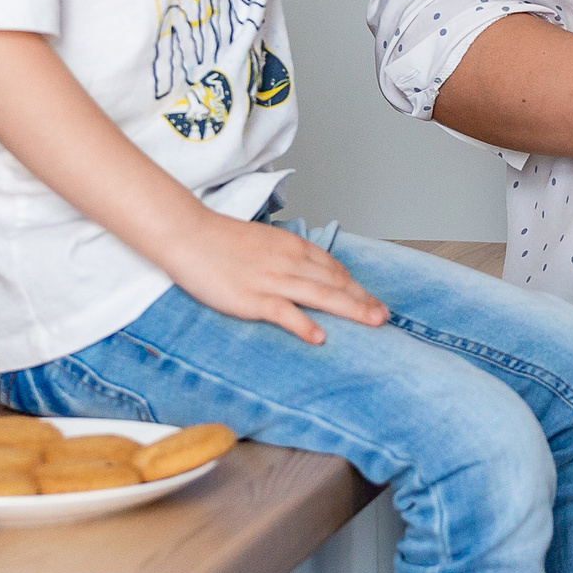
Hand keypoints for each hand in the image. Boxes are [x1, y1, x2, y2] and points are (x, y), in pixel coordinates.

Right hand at [155, 208, 388, 344]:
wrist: (188, 235)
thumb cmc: (220, 239)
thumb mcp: (262, 241)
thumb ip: (285, 256)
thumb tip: (303, 271)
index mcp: (291, 246)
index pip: (333, 267)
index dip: (355, 285)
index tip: (370, 299)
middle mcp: (288, 262)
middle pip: (335, 282)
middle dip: (363, 300)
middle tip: (385, 316)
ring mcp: (272, 280)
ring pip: (320, 295)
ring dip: (351, 310)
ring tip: (373, 323)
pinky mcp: (252, 298)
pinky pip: (284, 313)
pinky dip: (303, 325)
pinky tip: (320, 338)